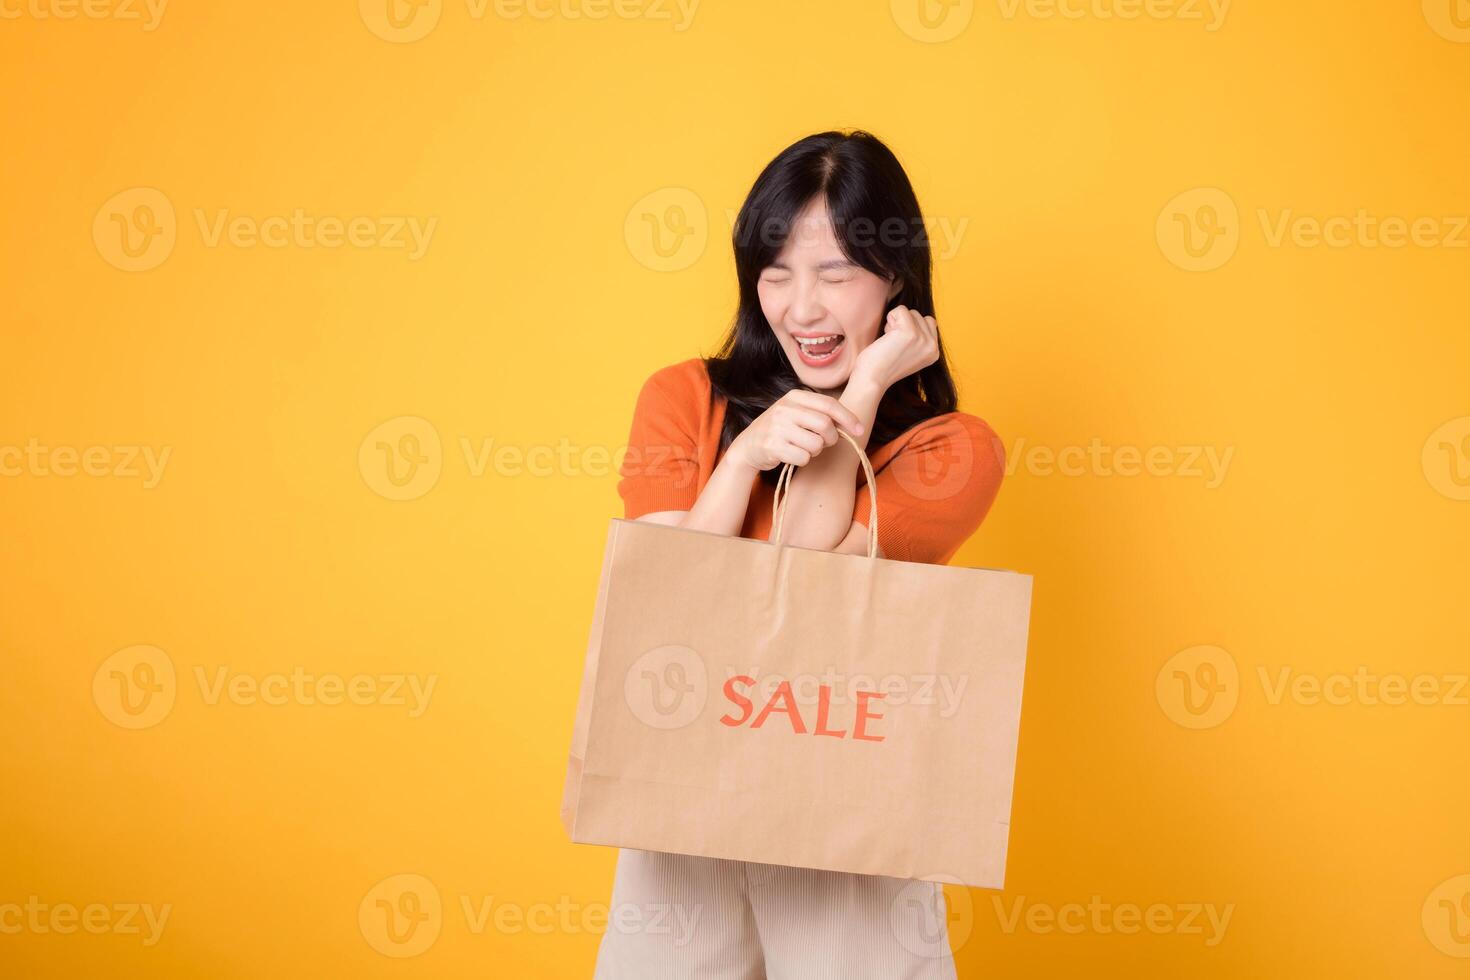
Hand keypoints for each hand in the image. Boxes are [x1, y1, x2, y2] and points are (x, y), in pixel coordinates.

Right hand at [729, 390, 864, 470]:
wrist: (748, 447)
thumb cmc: (780, 430)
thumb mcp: (796, 414)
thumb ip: (820, 414)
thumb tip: (852, 425)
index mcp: (793, 397)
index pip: (829, 404)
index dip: (848, 418)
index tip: (859, 430)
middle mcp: (784, 409)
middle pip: (825, 425)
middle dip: (831, 438)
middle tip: (824, 443)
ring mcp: (777, 427)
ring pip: (816, 444)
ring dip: (815, 451)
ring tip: (803, 448)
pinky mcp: (772, 446)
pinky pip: (803, 458)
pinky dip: (803, 460)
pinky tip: (792, 455)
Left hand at [852, 305, 940, 391]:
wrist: (872, 380)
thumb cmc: (882, 366)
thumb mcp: (910, 354)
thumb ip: (918, 339)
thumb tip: (916, 316)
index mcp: (934, 353)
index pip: (929, 322)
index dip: (911, 327)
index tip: (900, 346)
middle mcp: (933, 347)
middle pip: (919, 315)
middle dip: (902, 324)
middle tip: (893, 345)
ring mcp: (923, 339)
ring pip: (910, 312)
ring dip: (895, 322)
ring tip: (889, 342)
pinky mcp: (910, 332)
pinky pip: (900, 310)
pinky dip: (890, 318)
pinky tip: (886, 337)